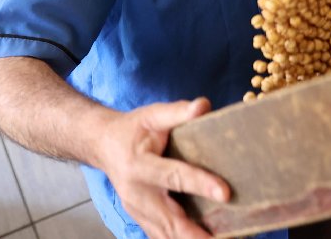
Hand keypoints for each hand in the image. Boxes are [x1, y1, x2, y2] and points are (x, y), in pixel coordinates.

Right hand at [95, 98, 229, 237]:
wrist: (104, 145)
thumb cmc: (132, 130)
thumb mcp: (152, 115)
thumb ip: (178, 112)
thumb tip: (204, 106)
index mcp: (139, 165)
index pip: (174, 177)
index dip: (200, 184)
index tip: (225, 193)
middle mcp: (137, 194)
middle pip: (170, 221)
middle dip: (197, 234)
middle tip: (226, 238)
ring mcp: (138, 211)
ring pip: (167, 235)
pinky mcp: (142, 219)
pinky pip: (163, 236)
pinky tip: (208, 238)